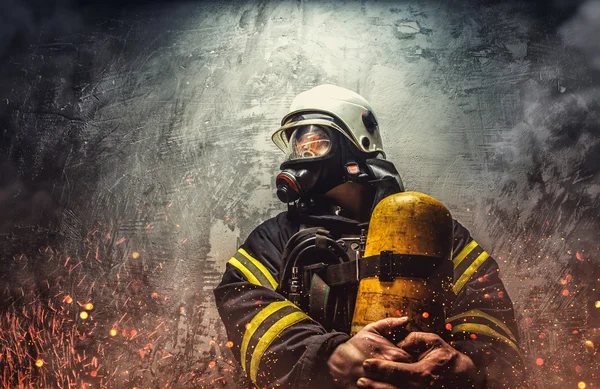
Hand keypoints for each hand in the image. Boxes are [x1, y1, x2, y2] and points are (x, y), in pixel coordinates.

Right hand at [328, 317, 413, 388]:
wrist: (337, 360)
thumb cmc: (356, 345)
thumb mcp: (372, 329)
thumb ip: (390, 324)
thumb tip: (406, 319)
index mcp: (394, 355)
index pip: (416, 361)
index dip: (416, 362)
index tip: (414, 361)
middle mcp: (391, 370)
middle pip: (411, 377)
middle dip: (411, 375)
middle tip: (410, 374)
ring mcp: (382, 382)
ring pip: (401, 387)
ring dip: (402, 384)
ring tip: (399, 381)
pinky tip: (387, 385)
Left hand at [358, 332, 482, 388]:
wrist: (466, 379)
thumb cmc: (449, 359)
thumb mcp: (435, 342)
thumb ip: (415, 338)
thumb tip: (400, 341)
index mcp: (422, 372)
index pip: (395, 370)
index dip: (379, 367)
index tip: (367, 363)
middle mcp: (420, 387)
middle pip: (391, 388)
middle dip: (373, 384)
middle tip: (360, 379)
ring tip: (364, 385)